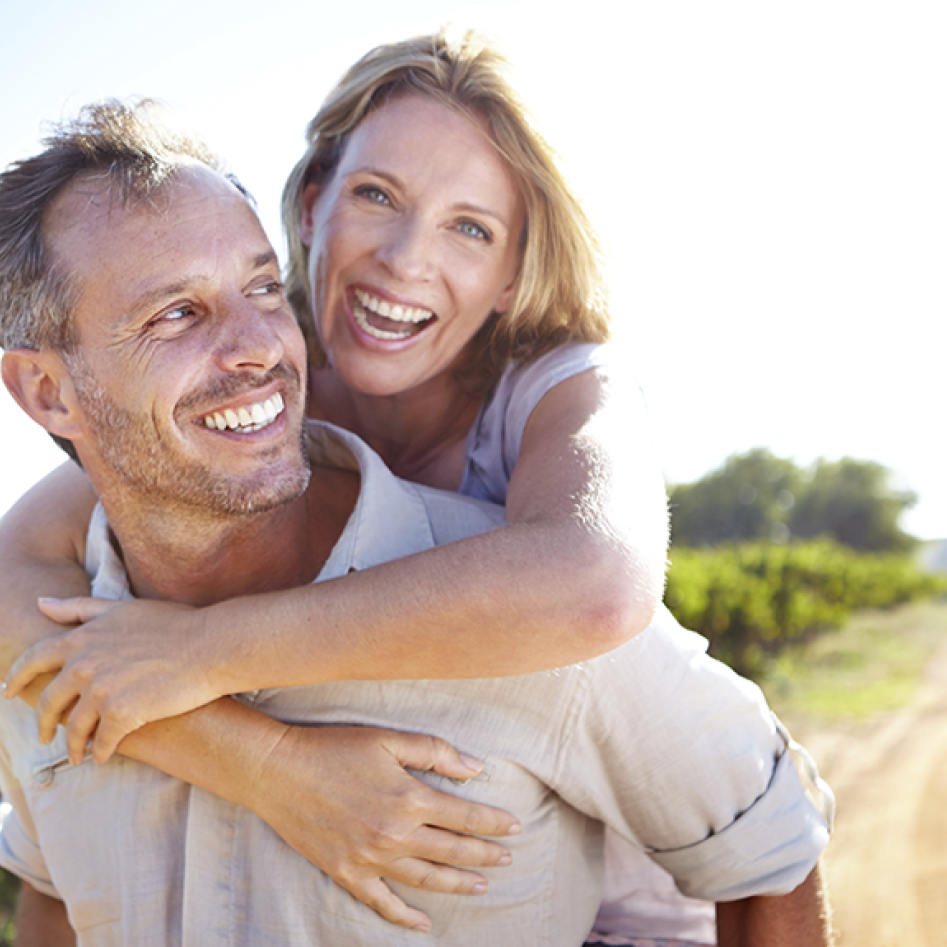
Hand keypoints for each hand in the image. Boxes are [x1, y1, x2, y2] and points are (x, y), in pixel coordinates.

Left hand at [4, 596, 217, 763]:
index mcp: (81, 638)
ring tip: (81, 754)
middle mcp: (84, 665)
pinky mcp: (122, 715)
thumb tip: (40, 603)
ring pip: (75, 728)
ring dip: (75, 745)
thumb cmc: (173, 624)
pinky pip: (102, 742)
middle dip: (45, 722)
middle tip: (46, 735)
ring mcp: (101, 692)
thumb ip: (79, 608)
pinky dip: (101, 752)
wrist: (209, 646)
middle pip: (49, 702)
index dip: (17, 678)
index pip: (33, 660)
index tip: (9, 691)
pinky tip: (104, 756)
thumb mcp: (121, 608)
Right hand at [244, 724, 520, 931]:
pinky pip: (382, 902)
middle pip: (452, 849)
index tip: (515, 826)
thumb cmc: (335, 748)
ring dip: (457, 883)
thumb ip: (435, 752)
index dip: (493, 823)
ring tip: (481, 885)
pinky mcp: (346, 873)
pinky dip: (405, 917)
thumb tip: (475, 768)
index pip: (465, 816)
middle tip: (507, 858)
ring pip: (425, 878)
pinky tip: (424, 923)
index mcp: (409, 798)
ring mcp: (370, 858)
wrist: (278, 771)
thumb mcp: (388, 739)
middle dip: (484, 854)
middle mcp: (394, 834)